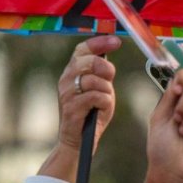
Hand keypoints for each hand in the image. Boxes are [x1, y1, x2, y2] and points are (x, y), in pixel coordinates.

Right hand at [58, 37, 119, 152]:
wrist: (77, 141)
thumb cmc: (91, 115)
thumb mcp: (100, 90)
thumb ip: (103, 76)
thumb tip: (108, 63)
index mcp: (72, 71)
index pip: (83, 49)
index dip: (100, 43)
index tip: (116, 41)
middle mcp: (66, 79)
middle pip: (90, 61)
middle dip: (106, 69)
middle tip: (110, 79)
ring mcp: (67, 93)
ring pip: (94, 80)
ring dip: (106, 91)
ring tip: (103, 101)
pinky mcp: (71, 107)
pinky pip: (96, 96)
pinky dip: (104, 102)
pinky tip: (101, 109)